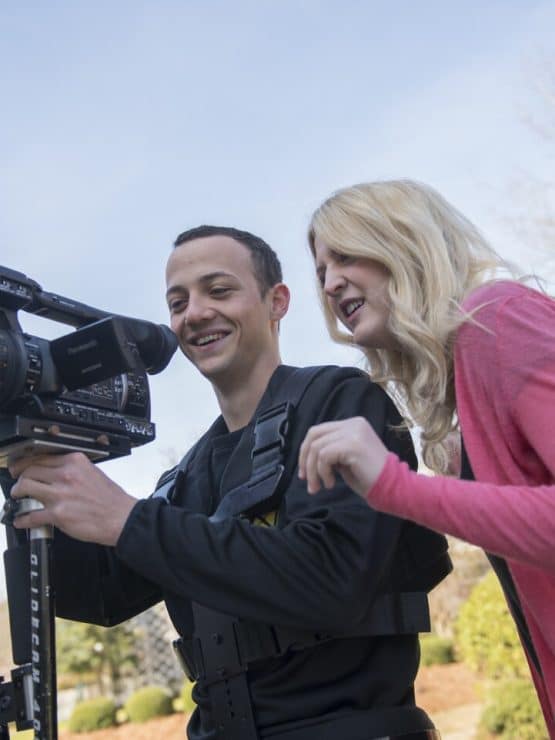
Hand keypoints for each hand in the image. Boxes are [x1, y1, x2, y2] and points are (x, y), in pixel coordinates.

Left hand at [9, 452, 135, 545]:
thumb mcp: (92, 472)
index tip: (21, 467)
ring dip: (17, 493)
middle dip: (19, 478)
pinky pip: (31, 515)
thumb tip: (53, 472)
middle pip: (29, 471)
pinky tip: (21, 520)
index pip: (41, 457)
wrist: (121, 518)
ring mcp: (60, 494)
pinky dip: (22, 519)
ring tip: (17, 497)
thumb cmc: (111, 499)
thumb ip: (72, 470)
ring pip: (25, 488)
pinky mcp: (58, 514)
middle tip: (18, 484)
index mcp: (75, 462)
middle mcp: (66, 475)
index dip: (26, 463)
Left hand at [298, 417, 388, 496]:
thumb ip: (331, 451)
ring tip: (320, 486)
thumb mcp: (345, 459)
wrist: (393, 487)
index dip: (306, 451)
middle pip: (314, 435)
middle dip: (305, 459)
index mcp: (352, 424)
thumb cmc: (369, 477)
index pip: (318, 431)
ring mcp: (354, 432)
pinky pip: (324, 456)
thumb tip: (307, 457)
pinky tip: (331, 483)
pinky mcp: (353, 444)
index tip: (304, 473)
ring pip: (317, 447)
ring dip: (314, 471)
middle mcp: (353, 423)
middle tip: (306, 480)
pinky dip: (322, 472)